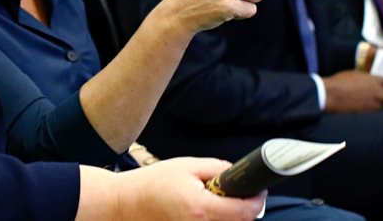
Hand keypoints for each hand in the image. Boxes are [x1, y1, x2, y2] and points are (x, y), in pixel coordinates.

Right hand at [116, 157, 266, 220]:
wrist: (125, 205)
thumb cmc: (153, 183)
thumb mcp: (186, 166)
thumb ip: (217, 169)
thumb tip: (238, 175)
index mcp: (201, 208)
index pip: (245, 211)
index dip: (256, 199)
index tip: (257, 190)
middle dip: (242, 207)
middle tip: (231, 193)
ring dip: (227, 216)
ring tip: (209, 201)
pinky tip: (199, 212)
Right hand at [323, 70, 382, 112]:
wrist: (331, 95)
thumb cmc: (341, 82)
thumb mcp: (357, 75)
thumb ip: (369, 80)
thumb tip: (373, 83)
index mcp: (378, 81)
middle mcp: (380, 94)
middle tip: (381, 99)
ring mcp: (374, 106)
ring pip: (382, 108)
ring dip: (378, 106)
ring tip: (369, 104)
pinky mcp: (368, 115)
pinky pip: (374, 113)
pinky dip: (371, 111)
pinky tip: (363, 109)